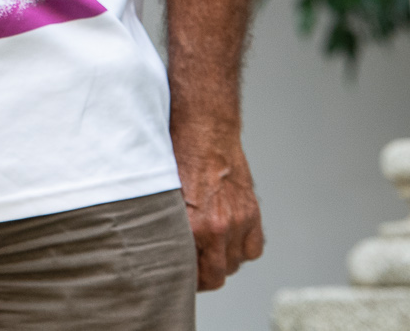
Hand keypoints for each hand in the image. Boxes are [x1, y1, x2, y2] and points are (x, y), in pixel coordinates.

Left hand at [174, 123, 263, 288]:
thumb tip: (156, 249)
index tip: (174, 276)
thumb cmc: (175, 157)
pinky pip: (253, 249)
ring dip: (221, 262)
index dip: (182, 278)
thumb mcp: (159, 195)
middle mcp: (218, 227)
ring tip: (206, 251)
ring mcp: (239, 221)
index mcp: (191, 226)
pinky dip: (242, 249)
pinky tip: (227, 240)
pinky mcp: (252, 213)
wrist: (203, 130)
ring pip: (234, 264)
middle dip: (202, 278)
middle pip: (216, 276)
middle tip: (190, 270)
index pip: (190, 274)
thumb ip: (163, 226)